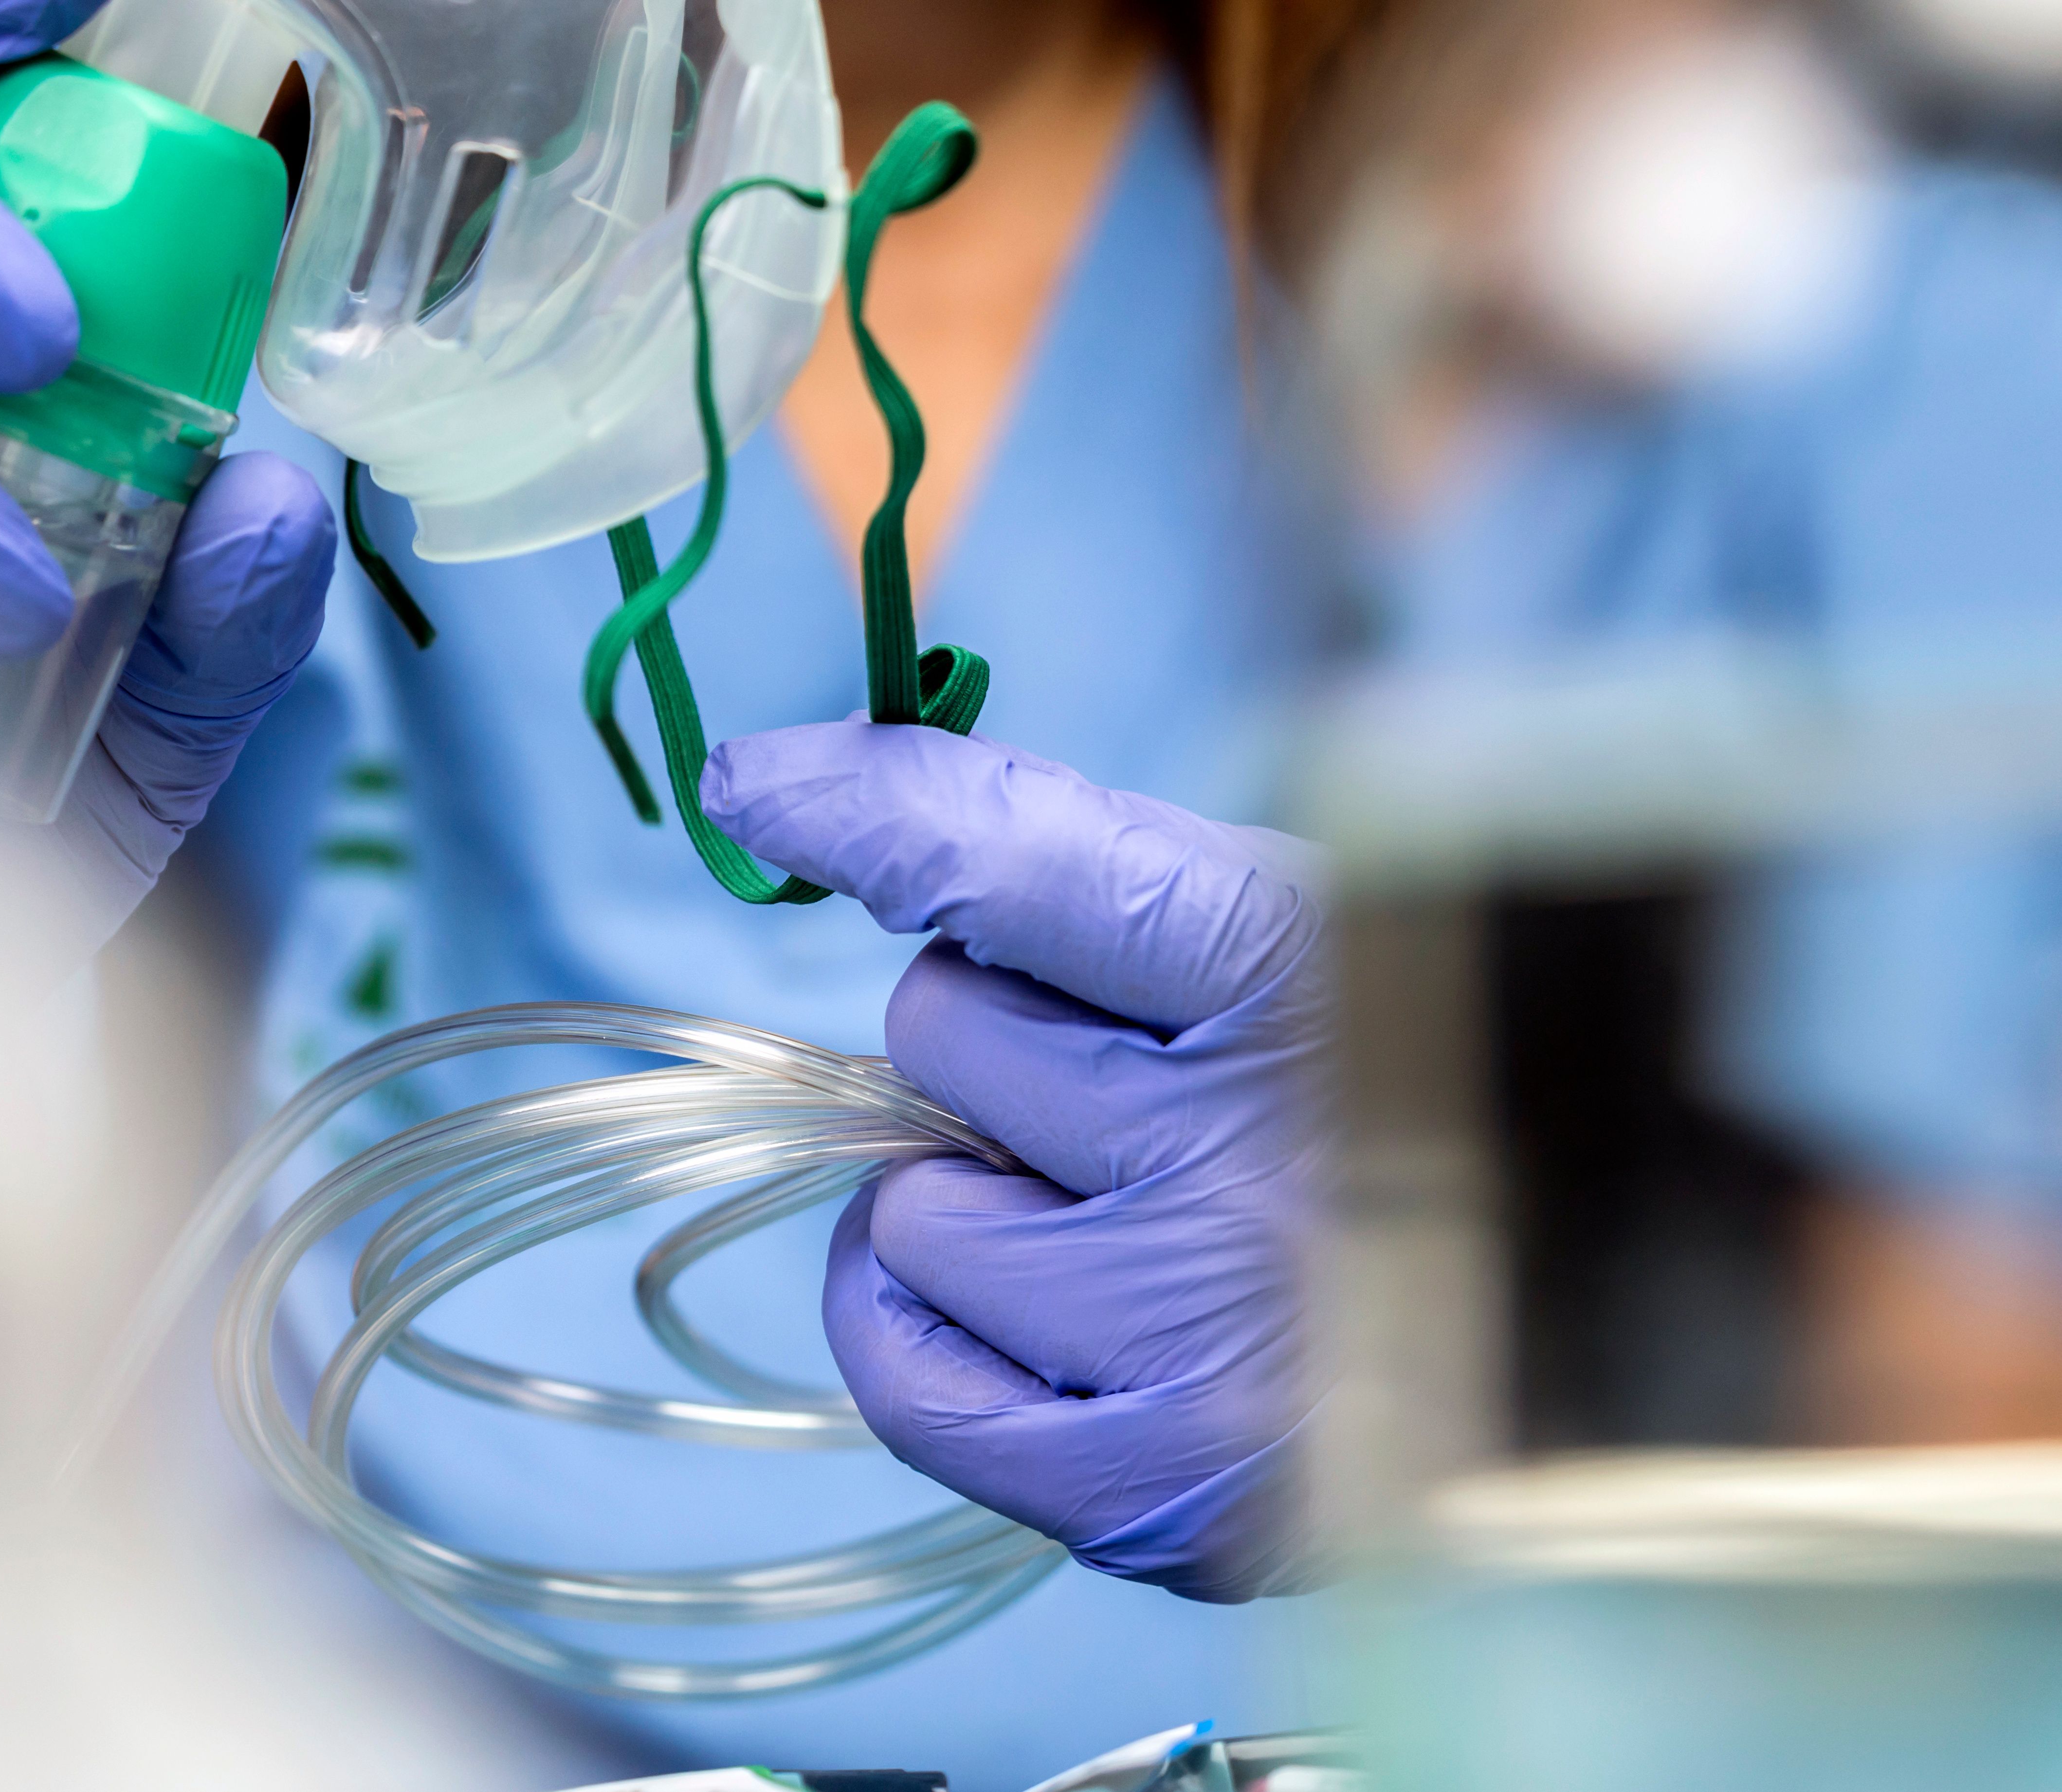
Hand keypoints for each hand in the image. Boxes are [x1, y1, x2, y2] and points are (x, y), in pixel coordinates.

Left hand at [701, 721, 1330, 1601]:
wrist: (1568, 1347)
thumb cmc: (1388, 1108)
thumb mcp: (1286, 936)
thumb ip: (1085, 864)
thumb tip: (822, 798)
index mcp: (1314, 976)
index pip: (1024, 865)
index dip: (874, 812)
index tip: (763, 791)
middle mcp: (1256, 1153)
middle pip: (938, 1027)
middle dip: (990, 1050)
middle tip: (1118, 1098)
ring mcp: (1204, 1334)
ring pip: (907, 1209)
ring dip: (968, 1202)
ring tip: (1117, 1229)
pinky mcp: (1157, 1489)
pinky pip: (903, 1373)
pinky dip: (923, 1327)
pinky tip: (1031, 1315)